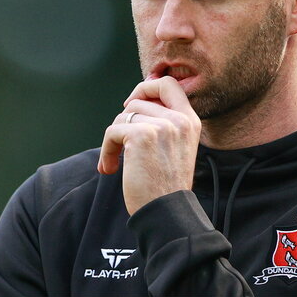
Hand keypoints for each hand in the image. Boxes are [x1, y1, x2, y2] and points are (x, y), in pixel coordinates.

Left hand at [97, 77, 201, 214]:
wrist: (166, 212)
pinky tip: (109, 169)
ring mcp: (162, 126)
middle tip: (119, 146)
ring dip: (113, 140)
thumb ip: (164, 124)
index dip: (146, 87)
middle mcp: (179, 120)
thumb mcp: (175, 149)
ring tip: (115, 162)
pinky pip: (112, 131)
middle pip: (138, 102)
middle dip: (123, 124)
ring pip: (123, 117)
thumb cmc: (165, 186)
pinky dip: (106, 150)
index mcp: (190, 121)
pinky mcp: (141, 136)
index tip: (131, 104)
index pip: (169, 84)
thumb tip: (133, 103)